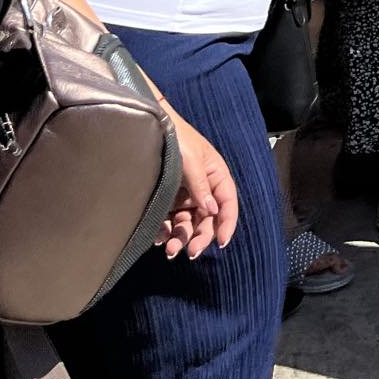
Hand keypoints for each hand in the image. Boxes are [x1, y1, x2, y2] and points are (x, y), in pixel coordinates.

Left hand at [160, 107, 239, 257]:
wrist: (150, 127)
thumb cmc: (177, 138)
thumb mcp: (191, 160)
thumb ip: (201, 186)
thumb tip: (211, 211)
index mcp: (216, 177)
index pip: (227, 204)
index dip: (227, 224)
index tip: (222, 242)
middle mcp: (203, 189)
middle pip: (208, 219)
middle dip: (200, 236)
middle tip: (190, 251)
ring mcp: (185, 196)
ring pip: (188, 224)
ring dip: (182, 238)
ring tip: (170, 249)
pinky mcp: (167, 201)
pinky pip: (170, 222)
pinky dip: (166, 232)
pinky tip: (159, 238)